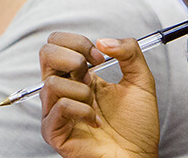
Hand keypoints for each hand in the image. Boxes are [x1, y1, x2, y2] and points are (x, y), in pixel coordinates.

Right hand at [39, 32, 161, 157]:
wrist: (139, 155)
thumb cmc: (137, 125)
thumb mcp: (141, 80)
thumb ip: (129, 52)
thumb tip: (103, 40)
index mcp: (78, 75)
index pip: (58, 43)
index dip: (78, 42)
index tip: (101, 57)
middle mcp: (63, 90)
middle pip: (46, 54)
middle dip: (74, 57)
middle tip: (94, 74)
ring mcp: (55, 111)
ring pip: (51, 83)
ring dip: (82, 91)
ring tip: (95, 106)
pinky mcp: (54, 131)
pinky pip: (61, 107)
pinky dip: (83, 111)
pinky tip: (95, 122)